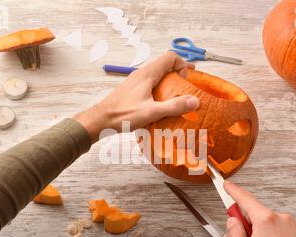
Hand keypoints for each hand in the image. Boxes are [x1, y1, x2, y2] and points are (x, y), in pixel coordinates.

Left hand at [74, 52, 199, 142]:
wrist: (100, 120)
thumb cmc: (123, 115)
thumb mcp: (151, 112)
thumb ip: (174, 106)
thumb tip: (195, 101)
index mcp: (147, 74)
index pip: (170, 57)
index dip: (182, 65)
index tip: (187, 80)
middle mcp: (141, 74)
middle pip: (165, 65)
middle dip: (179, 74)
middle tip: (189, 86)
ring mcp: (136, 81)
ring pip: (157, 75)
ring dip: (170, 82)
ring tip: (178, 96)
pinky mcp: (132, 90)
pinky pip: (151, 83)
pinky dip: (160, 89)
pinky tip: (162, 104)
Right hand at [223, 180, 295, 236]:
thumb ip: (234, 233)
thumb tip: (233, 223)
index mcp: (266, 219)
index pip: (245, 198)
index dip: (233, 191)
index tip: (227, 186)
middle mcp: (279, 218)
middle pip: (252, 217)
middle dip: (241, 231)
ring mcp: (289, 226)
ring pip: (262, 228)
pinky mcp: (294, 235)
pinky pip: (273, 234)